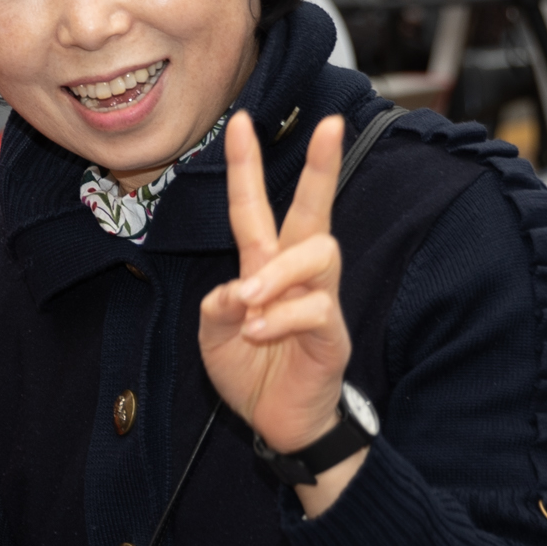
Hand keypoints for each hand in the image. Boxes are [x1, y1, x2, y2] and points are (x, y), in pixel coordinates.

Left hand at [198, 111, 361, 508]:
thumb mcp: (214, 338)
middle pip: (313, 211)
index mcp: (263, 267)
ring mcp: (320, 301)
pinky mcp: (332, 334)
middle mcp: (297, 275)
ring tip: (250, 300)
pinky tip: (260, 332)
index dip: (246, 166)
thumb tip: (235, 291)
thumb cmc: (252, 371)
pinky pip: (315, 309)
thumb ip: (217, 309)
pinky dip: (282, 318)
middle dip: (322, 167)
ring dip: (279, 272)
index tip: (241, 121)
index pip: (254, 208)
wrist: (278, 424)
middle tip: (329, 127)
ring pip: (318, 253)